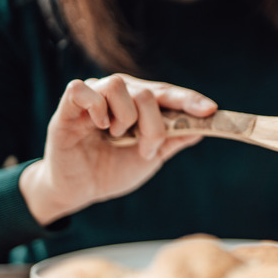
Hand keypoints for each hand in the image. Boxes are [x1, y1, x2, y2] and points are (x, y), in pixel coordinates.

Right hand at [20, 73, 217, 224]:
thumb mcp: (150, 157)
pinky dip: (96, 107)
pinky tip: (100, 126)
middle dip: (154, 126)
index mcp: (139, 103)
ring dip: (125, 118)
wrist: (80, 191)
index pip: (168, 93)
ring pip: (118, 85)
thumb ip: (172, 140)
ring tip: (117, 137)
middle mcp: (118, 94)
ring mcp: (93, 97)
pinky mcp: (67, 107)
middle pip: (147, 92)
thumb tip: (202, 129)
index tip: (210, 110)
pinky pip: (82, 89)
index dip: (189, 100)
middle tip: (146, 149)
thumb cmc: (112, 170)